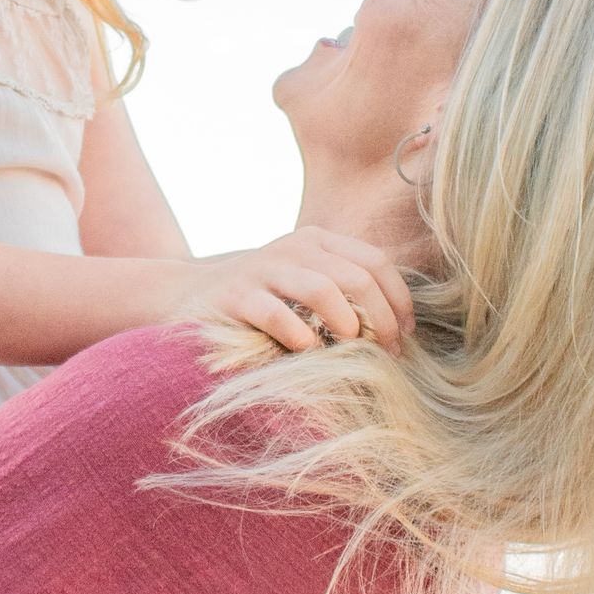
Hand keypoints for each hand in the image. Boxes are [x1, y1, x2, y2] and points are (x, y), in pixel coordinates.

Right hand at [185, 227, 415, 354]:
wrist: (187, 294)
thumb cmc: (260, 298)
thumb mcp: (303, 281)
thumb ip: (343, 291)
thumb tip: (395, 328)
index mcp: (318, 241)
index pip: (376, 261)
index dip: (399, 299)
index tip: (406, 335)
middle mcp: (294, 248)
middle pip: (357, 277)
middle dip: (381, 318)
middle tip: (386, 353)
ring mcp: (263, 269)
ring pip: (323, 289)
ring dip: (347, 322)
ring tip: (352, 347)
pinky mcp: (235, 296)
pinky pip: (276, 314)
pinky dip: (298, 336)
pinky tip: (307, 352)